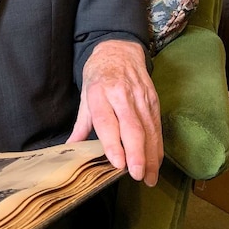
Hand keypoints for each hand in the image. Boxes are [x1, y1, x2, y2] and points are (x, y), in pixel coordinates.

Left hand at [66, 40, 162, 186]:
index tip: (117, 163)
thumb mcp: (84, 94)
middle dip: (136, 153)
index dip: (112, 143)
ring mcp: (140, 97)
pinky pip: (157, 127)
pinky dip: (157, 147)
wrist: (120, 50)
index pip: (107, 120)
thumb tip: (70, 148)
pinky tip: (156, 163)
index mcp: (99, 92)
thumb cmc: (98, 74)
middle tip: (136, 175)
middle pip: (132, 127)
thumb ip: (81, 124)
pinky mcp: (153, 100)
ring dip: (150, 156)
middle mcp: (122, 95)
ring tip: (149, 178)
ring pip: (148, 130)